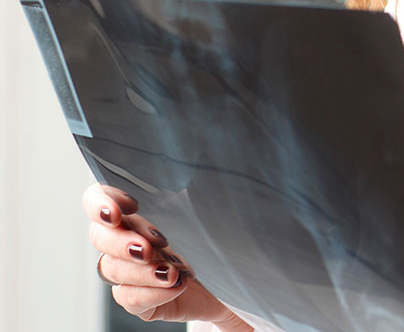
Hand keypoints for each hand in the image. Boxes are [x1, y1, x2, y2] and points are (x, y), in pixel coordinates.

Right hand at [83, 184, 251, 331]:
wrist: (236, 277)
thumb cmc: (218, 235)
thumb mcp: (206, 208)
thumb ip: (187, 194)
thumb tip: (191, 175)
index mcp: (136, 210)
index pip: (98, 199)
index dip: (100, 203)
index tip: (121, 210)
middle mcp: (126, 238)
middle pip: (99, 237)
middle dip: (120, 242)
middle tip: (146, 248)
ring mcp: (129, 270)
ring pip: (113, 269)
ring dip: (140, 271)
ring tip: (170, 271)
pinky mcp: (138, 299)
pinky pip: (129, 298)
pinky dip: (152, 292)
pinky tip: (175, 285)